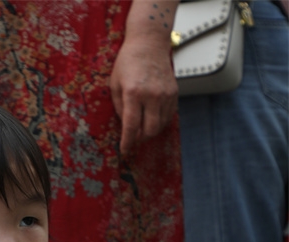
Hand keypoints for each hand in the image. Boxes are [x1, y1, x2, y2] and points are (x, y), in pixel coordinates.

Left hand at [110, 31, 177, 154]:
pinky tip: (151, 118)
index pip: (131, 126)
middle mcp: (152, 95)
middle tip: (133, 138)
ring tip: (142, 128)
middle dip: (140, 138)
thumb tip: (126, 128)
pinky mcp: (174, 92)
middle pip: (149, 130)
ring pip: (160, 126)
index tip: (124, 151)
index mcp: (133, 93)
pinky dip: (159, 122)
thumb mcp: (115, 84)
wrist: (149, 43)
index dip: (127, 142)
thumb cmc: (128, 62)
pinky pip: (168, 116)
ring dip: (150, 131)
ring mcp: (165, 94)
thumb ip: (120, 108)